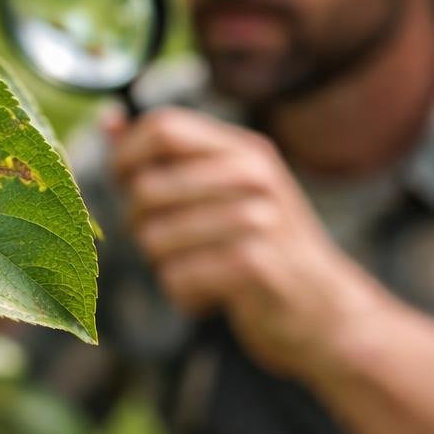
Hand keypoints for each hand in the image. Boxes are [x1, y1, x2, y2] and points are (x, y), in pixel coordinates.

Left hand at [106, 106, 389, 379]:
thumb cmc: (261, 248)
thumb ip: (170, 157)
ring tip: (199, 269)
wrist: (325, 311)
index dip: (125, 156)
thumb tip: (108, 122)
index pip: (163, 126)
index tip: (123, 184)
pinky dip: (184, 295)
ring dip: (162, 264)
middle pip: (147, 187)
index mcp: (245, 149)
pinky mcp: (254, 266)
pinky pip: (176, 278)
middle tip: (165, 243)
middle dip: (137, 223)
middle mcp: (255, 176)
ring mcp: (258, 219)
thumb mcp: (226, 191)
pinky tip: (213, 296)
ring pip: (154, 239)